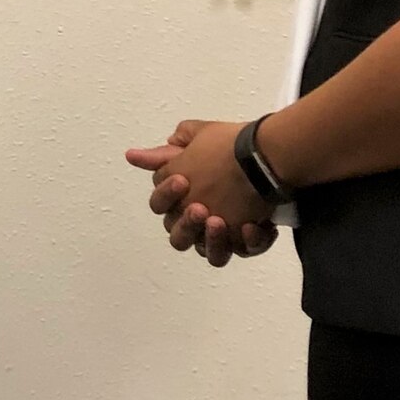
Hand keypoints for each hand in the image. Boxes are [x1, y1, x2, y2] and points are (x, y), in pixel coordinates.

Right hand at [126, 120, 277, 267]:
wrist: (268, 153)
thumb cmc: (227, 151)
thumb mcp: (195, 144)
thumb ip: (163, 155)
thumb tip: (131, 155)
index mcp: (180, 203)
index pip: (161, 206)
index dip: (167, 195)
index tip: (182, 180)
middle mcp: (198, 224)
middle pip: (180, 238)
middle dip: (188, 225)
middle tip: (200, 208)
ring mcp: (224, 236)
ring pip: (212, 255)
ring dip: (212, 240)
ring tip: (221, 221)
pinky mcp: (249, 241)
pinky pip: (246, 250)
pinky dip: (248, 241)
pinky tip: (252, 224)